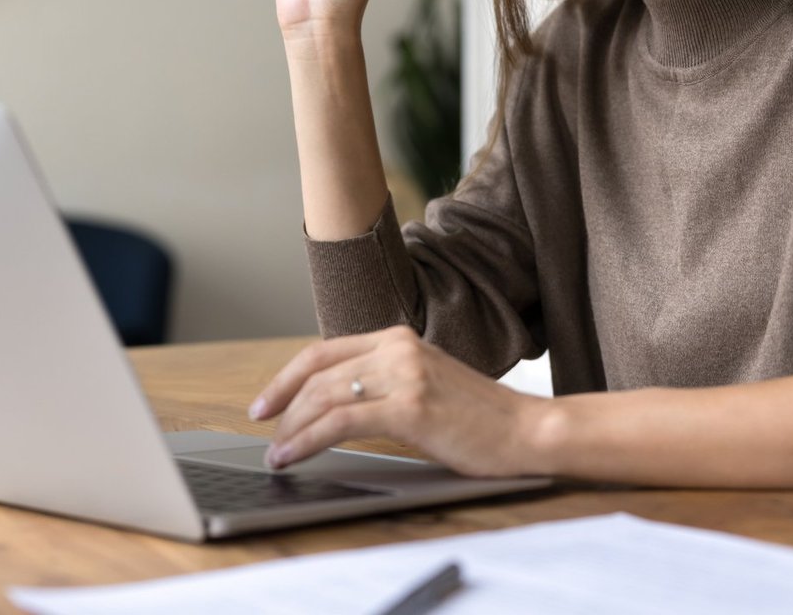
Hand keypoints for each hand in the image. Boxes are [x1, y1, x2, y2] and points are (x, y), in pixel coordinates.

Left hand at [248, 326, 551, 477]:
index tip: (266, 403)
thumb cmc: (482, 417)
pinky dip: (307, 440)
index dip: (287, 377)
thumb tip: (335, 404)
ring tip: (277, 454)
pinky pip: (340, 421)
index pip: (324, 351)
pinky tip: (293, 455)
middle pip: (317, 372)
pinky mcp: (410, 406)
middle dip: (282, 405)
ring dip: (291, 428)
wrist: (528, 430)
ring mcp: (405, 374)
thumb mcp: (427, 383)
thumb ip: (386, 381)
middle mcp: (398, 348)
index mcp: (399, 338)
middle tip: (264, 433)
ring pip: (323, 396)